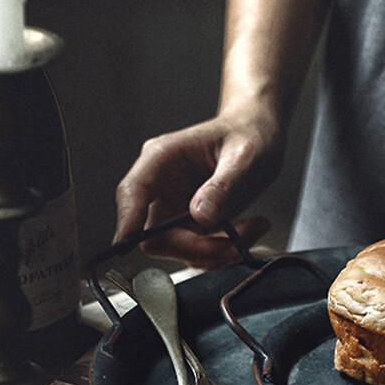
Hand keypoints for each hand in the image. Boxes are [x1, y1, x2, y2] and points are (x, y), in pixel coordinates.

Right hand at [114, 110, 282, 268]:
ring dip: (219, 250)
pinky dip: (226, 249)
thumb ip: (224, 186)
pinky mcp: (192, 225)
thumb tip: (201, 216)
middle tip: (236, 242)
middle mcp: (163, 186)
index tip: (124, 243)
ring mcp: (176, 209)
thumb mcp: (245, 155)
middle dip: (197, 248)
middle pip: (156, 235)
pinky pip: (199, 251)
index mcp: (163, 158)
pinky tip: (249, 229)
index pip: (133, 192)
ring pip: (180, 249)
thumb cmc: (248, 133)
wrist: (260, 136)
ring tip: (254, 227)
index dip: (127, 219)